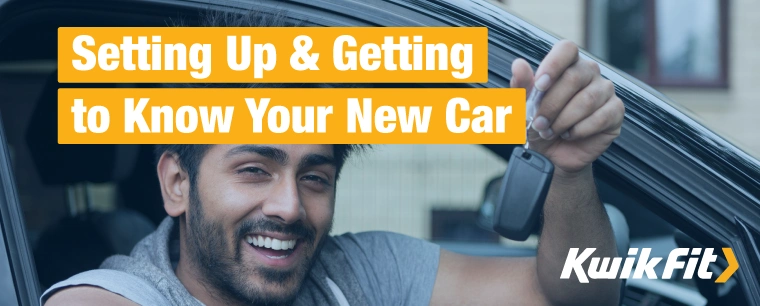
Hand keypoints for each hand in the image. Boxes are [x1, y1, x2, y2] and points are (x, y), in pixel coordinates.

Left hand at [511, 40, 624, 176]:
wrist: (552, 154)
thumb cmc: (539, 125)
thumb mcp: (522, 107)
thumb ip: (521, 86)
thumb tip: (519, 65)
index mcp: (566, 65)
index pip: (567, 49)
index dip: (553, 65)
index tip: (539, 86)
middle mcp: (589, 73)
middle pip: (573, 77)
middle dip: (551, 105)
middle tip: (539, 123)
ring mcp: (605, 91)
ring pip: (587, 100)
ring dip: (563, 120)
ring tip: (550, 131)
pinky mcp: (615, 111)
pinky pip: (601, 117)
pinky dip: (580, 130)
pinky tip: (570, 134)